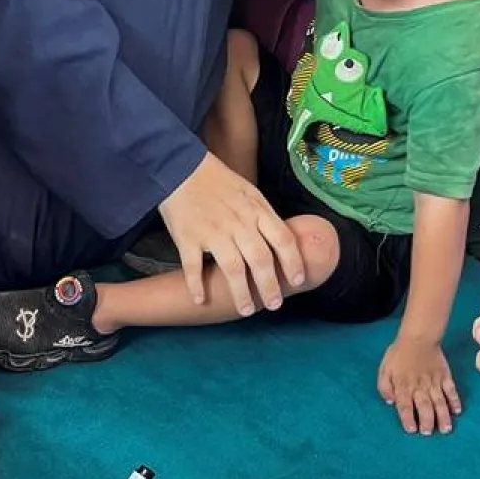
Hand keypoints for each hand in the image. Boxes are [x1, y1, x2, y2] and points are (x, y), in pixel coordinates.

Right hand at [157, 152, 302, 316]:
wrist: (181, 167)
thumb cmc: (217, 181)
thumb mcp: (249, 192)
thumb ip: (264, 216)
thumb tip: (282, 241)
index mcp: (256, 211)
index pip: (283, 240)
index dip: (293, 263)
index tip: (297, 281)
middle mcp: (238, 223)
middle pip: (260, 259)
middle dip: (269, 286)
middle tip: (273, 305)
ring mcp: (212, 232)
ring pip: (232, 268)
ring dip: (240, 292)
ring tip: (245, 311)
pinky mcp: (187, 237)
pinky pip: (193, 266)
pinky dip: (196, 285)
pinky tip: (200, 300)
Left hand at [378, 335, 460, 433]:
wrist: (418, 337)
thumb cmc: (398, 354)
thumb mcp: (384, 370)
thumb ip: (384, 387)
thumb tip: (390, 402)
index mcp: (403, 386)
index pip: (405, 407)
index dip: (408, 419)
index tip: (412, 430)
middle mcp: (419, 387)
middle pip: (424, 407)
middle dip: (427, 422)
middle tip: (428, 433)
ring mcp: (434, 382)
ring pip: (440, 402)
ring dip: (443, 417)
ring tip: (446, 429)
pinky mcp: (446, 376)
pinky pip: (451, 390)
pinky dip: (455, 401)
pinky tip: (457, 411)